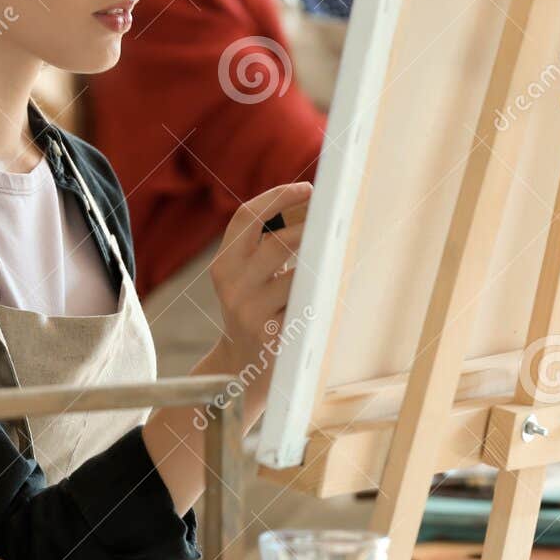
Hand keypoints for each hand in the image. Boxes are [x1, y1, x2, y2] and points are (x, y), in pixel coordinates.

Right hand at [199, 181, 310, 430]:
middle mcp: (231, 285)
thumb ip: (263, 249)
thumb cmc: (254, 314)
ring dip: (321, 264)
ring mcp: (250, 311)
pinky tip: (332, 292)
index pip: (246, 217)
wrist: (240, 371)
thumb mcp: (245, 280)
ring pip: (297, 273)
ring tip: (337, 258)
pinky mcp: (271, 334)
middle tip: (333, 221)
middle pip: (277, 241)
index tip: (308, 188)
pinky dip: (322, 294)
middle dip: (310, 228)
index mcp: (223, 264)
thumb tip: (311, 211)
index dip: (278, 197)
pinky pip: (306, 303)